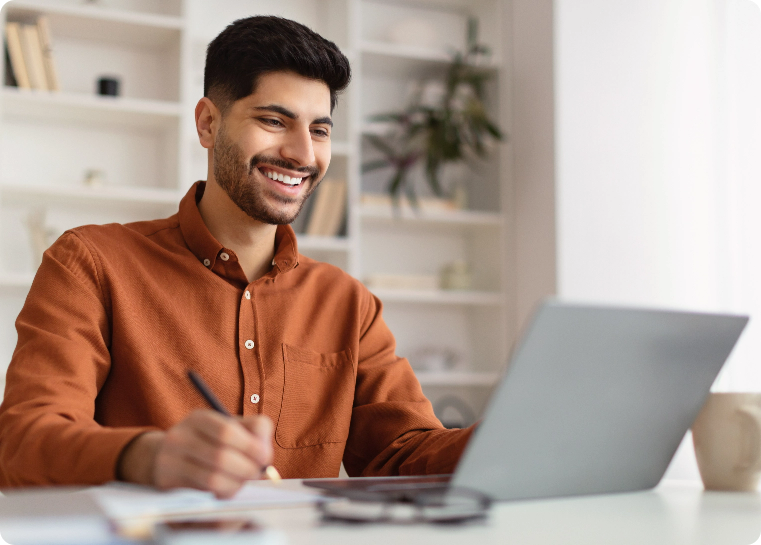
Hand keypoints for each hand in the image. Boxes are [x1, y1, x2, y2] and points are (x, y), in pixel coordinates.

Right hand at [118, 410, 273, 497]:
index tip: (265, 457)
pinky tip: (226, 488)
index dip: (251, 447)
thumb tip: (265, 455)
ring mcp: (170, 460)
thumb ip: (255, 431)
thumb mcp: (230, 426)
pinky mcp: (167, 482)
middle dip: (247, 469)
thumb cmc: (209, 441)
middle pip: (221, 457)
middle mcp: (180, 436)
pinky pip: (202, 492)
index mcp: (199, 418)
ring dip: (236, 483)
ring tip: (242, 481)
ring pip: (213, 478)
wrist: (166, 456)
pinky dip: (222, 492)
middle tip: (256, 473)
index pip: (227, 432)